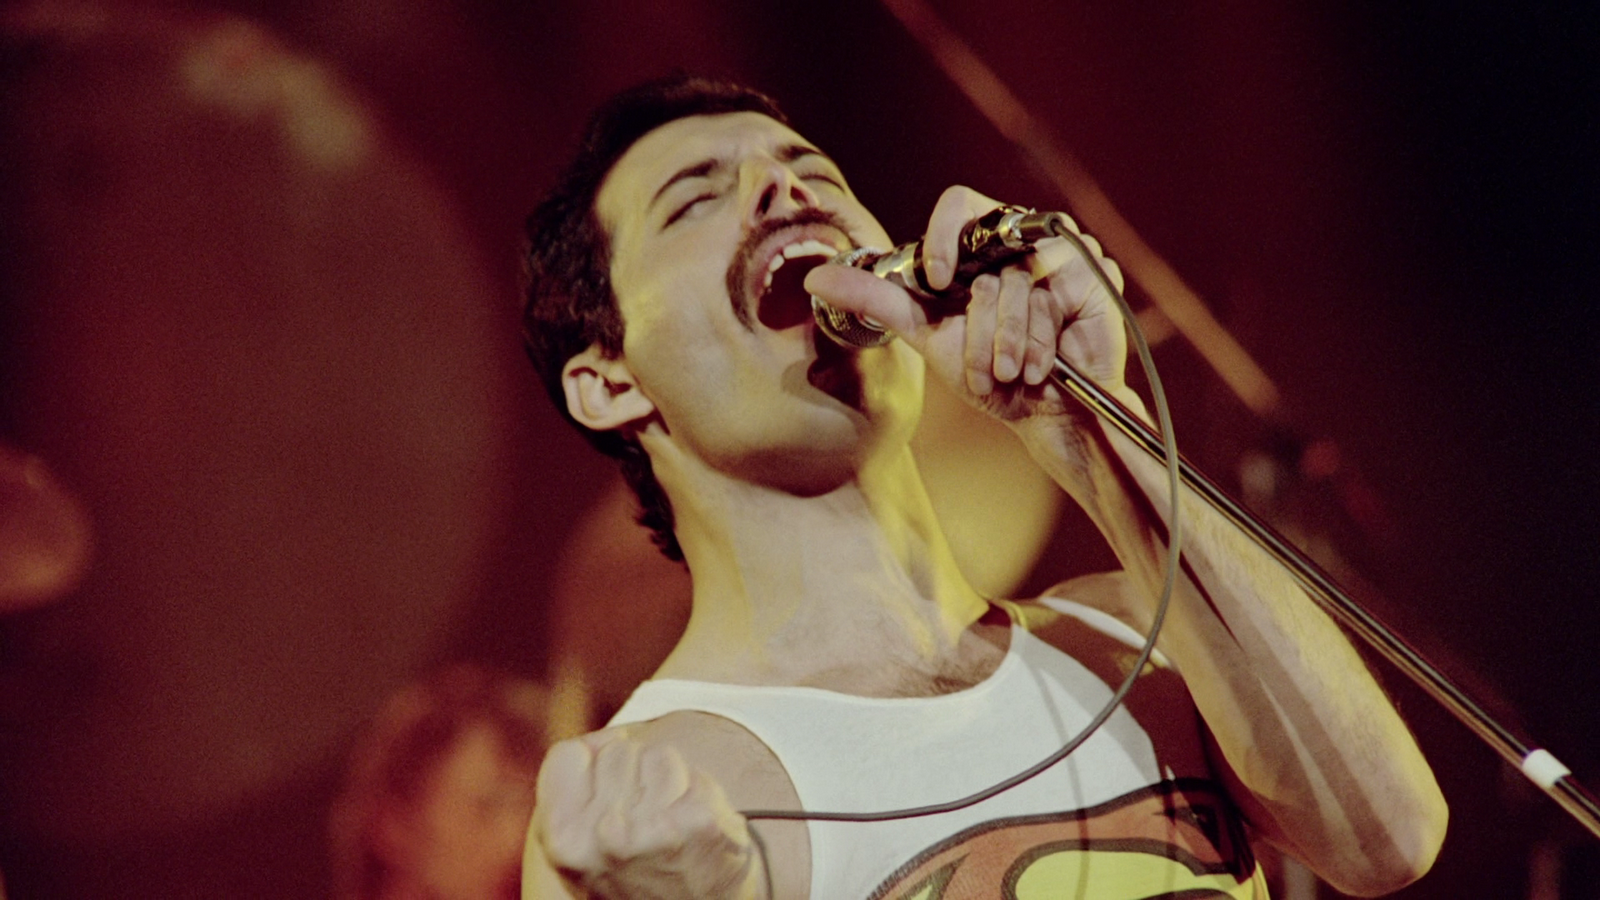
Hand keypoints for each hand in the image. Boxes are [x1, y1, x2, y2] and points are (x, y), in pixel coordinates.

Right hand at [533, 729, 763, 899]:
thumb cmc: (632, 873)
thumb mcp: (579, 844)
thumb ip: (571, 787)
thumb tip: (605, 736)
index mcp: (563, 840)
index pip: (568, 753)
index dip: (590, 767)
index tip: (605, 797)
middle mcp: (604, 837)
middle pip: (617, 749)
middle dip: (632, 776)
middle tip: (641, 824)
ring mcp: (654, 831)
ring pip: (659, 755)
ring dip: (669, 784)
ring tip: (668, 826)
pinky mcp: (698, 824)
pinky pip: (696, 774)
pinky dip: (700, 795)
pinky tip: (695, 830)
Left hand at [806, 186, 1129, 424]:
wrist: (1045, 412)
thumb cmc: (989, 373)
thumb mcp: (927, 333)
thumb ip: (876, 299)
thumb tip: (815, 276)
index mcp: (981, 246)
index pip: (959, 203)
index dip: (944, 236)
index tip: (936, 282)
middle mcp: (1021, 242)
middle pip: (987, 265)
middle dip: (980, 331)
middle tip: (987, 367)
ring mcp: (1062, 254)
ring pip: (1019, 285)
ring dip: (1010, 343)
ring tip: (1013, 371)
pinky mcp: (1095, 273)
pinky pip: (1058, 296)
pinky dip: (1044, 340)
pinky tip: (1046, 362)